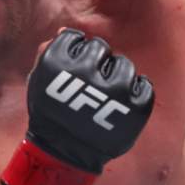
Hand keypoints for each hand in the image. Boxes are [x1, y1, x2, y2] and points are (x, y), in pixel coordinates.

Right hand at [0, 28, 154, 184]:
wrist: (65, 154)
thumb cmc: (52, 114)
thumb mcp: (40, 82)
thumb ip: (48, 52)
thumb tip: (64, 30)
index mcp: (57, 63)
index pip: (76, 38)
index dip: (74, 54)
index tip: (71, 72)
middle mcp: (86, 74)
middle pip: (101, 49)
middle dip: (96, 63)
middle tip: (89, 84)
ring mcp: (113, 91)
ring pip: (124, 65)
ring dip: (116, 77)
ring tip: (105, 95)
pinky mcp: (135, 108)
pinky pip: (145, 86)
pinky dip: (136, 92)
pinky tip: (123, 103)